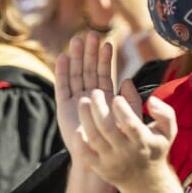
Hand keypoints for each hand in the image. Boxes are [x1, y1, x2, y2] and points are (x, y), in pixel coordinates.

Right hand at [55, 32, 125, 166]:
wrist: (98, 158)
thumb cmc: (115, 141)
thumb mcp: (127, 118)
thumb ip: (129, 100)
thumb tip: (129, 80)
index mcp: (104, 97)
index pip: (104, 73)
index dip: (106, 59)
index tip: (108, 42)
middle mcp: (89, 96)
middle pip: (88, 70)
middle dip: (89, 53)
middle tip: (91, 34)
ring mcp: (75, 100)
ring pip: (76, 74)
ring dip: (76, 58)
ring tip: (77, 40)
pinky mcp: (63, 106)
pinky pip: (63, 85)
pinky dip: (63, 72)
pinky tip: (64, 58)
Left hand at [75, 85, 177, 190]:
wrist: (145, 182)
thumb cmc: (154, 149)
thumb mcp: (168, 132)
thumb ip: (164, 113)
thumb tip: (151, 99)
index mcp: (143, 141)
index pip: (130, 123)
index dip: (122, 108)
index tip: (116, 97)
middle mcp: (126, 152)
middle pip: (107, 128)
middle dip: (98, 107)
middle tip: (94, 92)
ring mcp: (111, 160)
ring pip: (93, 137)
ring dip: (85, 118)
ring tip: (83, 101)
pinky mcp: (99, 168)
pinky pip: (84, 153)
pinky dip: (78, 141)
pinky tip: (77, 127)